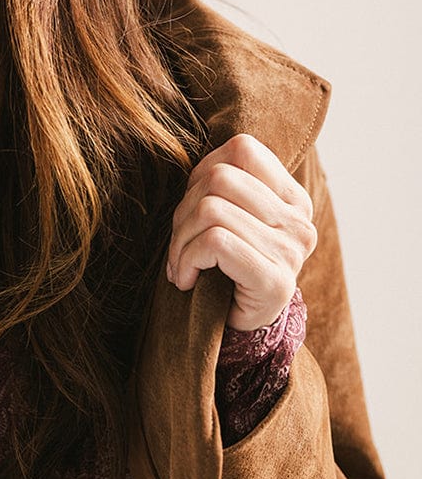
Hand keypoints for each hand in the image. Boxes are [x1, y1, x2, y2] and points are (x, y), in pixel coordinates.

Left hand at [166, 133, 316, 330]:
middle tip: (180, 242)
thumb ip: (223, 183)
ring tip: (181, 263)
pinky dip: (186, 259)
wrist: (241, 329)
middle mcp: (299, 221)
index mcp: (292, 197)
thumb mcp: (229, 215)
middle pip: (218, 178)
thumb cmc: (225, 264)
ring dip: (179, 239)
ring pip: (210, 209)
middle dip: (183, 209)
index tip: (195, 204)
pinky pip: (213, 242)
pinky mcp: (275, 281)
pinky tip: (187, 279)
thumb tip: (197, 163)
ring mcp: (291, 252)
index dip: (203, 170)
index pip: (242, 149)